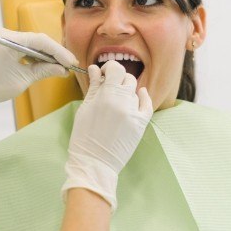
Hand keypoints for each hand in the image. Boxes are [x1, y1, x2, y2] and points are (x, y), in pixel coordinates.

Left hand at [0, 27, 77, 140]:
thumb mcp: (21, 80)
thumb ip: (44, 71)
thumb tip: (62, 70)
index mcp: (8, 39)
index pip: (41, 41)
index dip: (59, 52)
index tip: (72, 62)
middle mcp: (3, 32)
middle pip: (36, 40)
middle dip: (53, 53)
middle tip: (68, 65)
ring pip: (29, 43)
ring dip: (43, 55)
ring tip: (58, 67)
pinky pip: (20, 46)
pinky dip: (31, 55)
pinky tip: (43, 65)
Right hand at [62, 60, 152, 210]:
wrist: (94, 162)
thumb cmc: (83, 136)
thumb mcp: (85, 108)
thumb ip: (93, 87)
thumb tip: (95, 69)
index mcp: (106, 95)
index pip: (115, 69)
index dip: (109, 68)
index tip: (103, 74)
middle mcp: (123, 101)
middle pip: (126, 78)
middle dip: (117, 79)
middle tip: (108, 86)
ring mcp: (134, 113)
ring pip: (134, 90)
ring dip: (125, 90)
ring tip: (115, 99)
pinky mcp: (141, 124)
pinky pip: (147, 104)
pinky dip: (143, 97)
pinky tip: (140, 94)